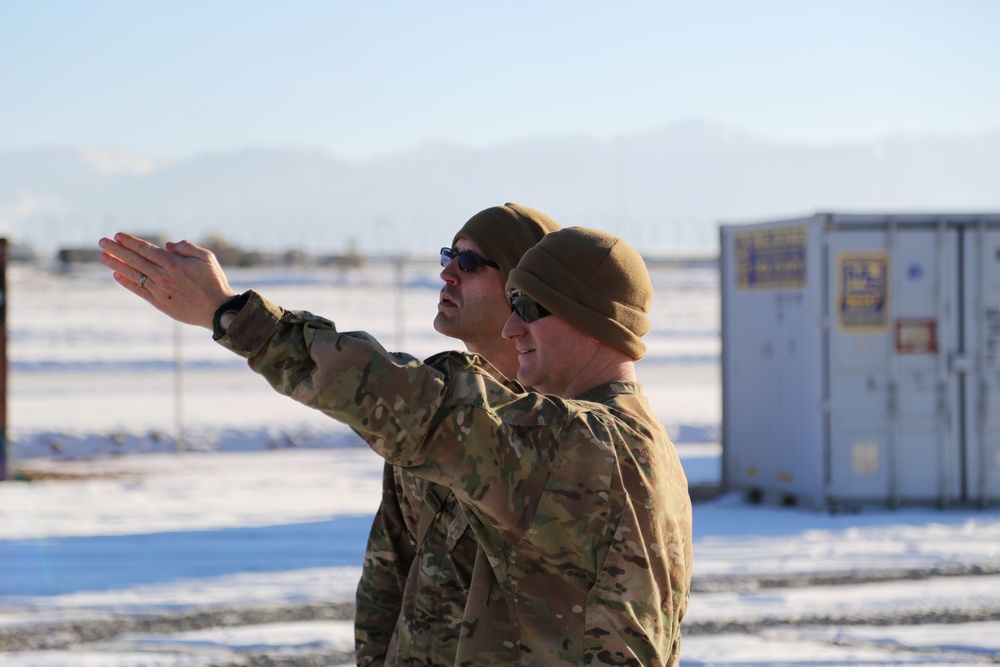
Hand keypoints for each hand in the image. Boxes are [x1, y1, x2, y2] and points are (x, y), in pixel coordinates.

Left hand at [98, 233, 238, 329]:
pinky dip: (127, 283)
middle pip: (135, 260)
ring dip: (117, 264)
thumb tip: (166, 245)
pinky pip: (139, 290)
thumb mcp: (207, 258)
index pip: (146, 249)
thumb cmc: (214, 282)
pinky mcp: (160, 303)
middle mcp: (164, 276)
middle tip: (102, 242)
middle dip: (117, 249)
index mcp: (174, 263)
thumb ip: (186, 247)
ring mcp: (160, 290)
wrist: (218, 310)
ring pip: (134, 274)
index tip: (117, 236)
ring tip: (103, 257)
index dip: (130, 242)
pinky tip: (117, 276)